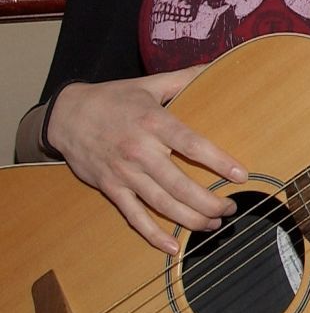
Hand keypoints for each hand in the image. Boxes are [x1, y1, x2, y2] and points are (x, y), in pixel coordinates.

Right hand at [45, 68, 246, 254]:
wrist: (66, 115)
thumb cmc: (114, 98)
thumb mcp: (150, 84)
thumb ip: (185, 78)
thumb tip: (217, 64)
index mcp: (154, 122)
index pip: (191, 145)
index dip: (217, 161)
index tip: (240, 175)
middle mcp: (139, 151)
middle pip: (179, 184)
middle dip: (209, 202)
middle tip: (232, 208)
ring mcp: (124, 173)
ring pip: (161, 204)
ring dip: (190, 219)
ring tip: (214, 223)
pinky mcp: (110, 189)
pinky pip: (133, 216)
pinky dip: (153, 234)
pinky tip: (172, 248)